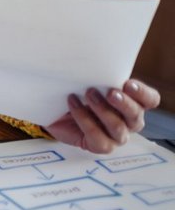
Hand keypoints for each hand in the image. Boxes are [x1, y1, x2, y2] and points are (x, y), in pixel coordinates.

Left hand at [45, 79, 160, 153]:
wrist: (59, 112)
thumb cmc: (80, 94)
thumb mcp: (92, 82)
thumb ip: (102, 77)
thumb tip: (98, 63)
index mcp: (134, 103)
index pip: (150, 99)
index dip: (142, 93)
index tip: (128, 84)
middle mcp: (129, 122)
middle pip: (136, 115)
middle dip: (124, 103)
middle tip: (111, 92)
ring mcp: (117, 136)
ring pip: (117, 127)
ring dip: (102, 110)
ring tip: (88, 94)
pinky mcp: (101, 146)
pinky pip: (97, 136)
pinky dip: (84, 119)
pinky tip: (73, 105)